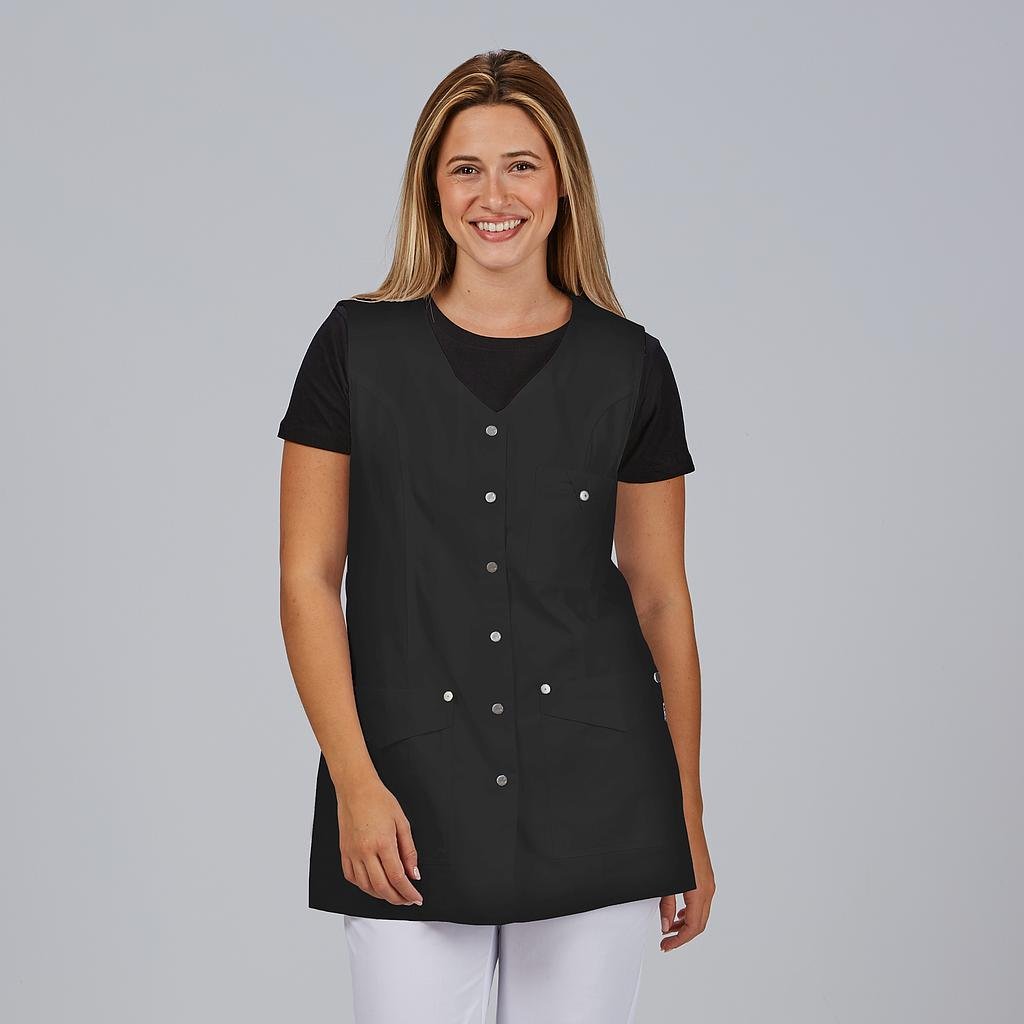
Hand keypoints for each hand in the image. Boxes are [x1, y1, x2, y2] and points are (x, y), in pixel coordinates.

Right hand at [336, 776, 424, 905]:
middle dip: (397, 898)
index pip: (398, 877)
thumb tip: (414, 873)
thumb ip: (409, 851)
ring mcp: (352, 853)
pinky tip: (373, 885)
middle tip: (407, 900)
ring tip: (393, 894)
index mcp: (383, 843)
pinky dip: (364, 886)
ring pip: (366, 886)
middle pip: (382, 887)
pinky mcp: (344, 852)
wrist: (356, 789)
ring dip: (381, 895)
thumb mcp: (402, 822)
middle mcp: (365, 851)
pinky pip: (352, 878)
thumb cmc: (379, 801)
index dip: (409, 892)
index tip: (416, 898)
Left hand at [659, 826, 714, 950]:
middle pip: (699, 923)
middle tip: (665, 942)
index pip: (693, 926)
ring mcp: (708, 881)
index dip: (679, 940)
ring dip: (687, 924)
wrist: (685, 819)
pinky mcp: (705, 875)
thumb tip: (666, 925)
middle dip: (683, 936)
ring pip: (701, 913)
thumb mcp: (666, 879)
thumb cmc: (675, 843)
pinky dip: (690, 911)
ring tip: (669, 929)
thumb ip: (666, 904)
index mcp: (699, 891)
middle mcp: (708, 888)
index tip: (665, 945)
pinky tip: (678, 912)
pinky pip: (701, 901)